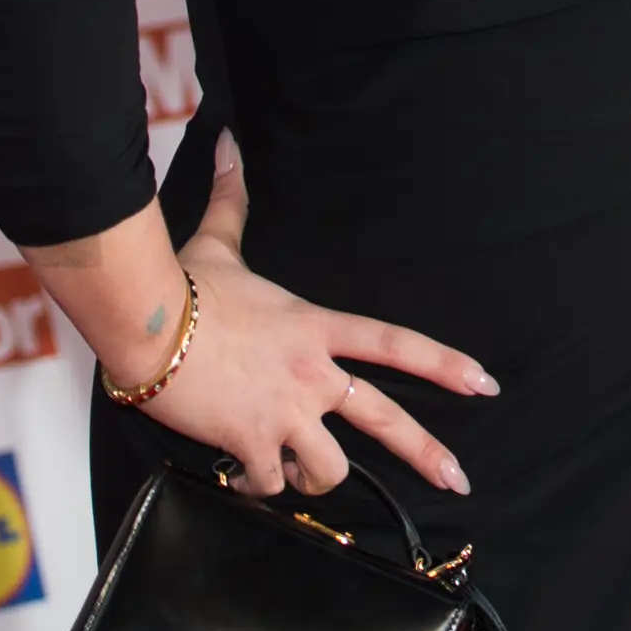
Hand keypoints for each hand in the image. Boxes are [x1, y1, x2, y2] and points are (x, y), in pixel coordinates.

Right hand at [147, 129, 496, 498]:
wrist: (146, 324)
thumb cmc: (185, 286)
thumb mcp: (220, 241)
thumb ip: (235, 200)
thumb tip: (230, 143)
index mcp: (318, 328)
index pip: (397, 345)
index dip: (445, 364)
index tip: (485, 383)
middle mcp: (314, 374)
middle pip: (386, 421)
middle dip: (426, 453)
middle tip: (458, 482)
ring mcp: (286, 411)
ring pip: (328, 470)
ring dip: (313, 477)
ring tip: (293, 468)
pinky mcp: (249, 442)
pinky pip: (269, 484)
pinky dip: (261, 487)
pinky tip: (247, 476)